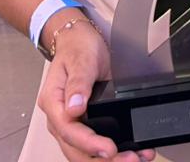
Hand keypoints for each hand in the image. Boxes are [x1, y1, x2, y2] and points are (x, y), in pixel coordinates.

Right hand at [37, 22, 154, 161]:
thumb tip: (74, 108)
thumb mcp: (81, 58)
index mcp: (53, 102)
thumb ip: (78, 83)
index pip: (68, 130)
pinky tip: (131, 152)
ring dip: (108, 161)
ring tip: (136, 158)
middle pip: (76, 150)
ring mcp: (72, 123)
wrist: (79, 39)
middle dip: (102, 160)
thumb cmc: (78, 47)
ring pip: (85, 153)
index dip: (89, 144)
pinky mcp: (85, 124)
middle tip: (130, 159)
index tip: (109, 150)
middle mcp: (60, 117)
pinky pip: (94, 146)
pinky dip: (111, 154)